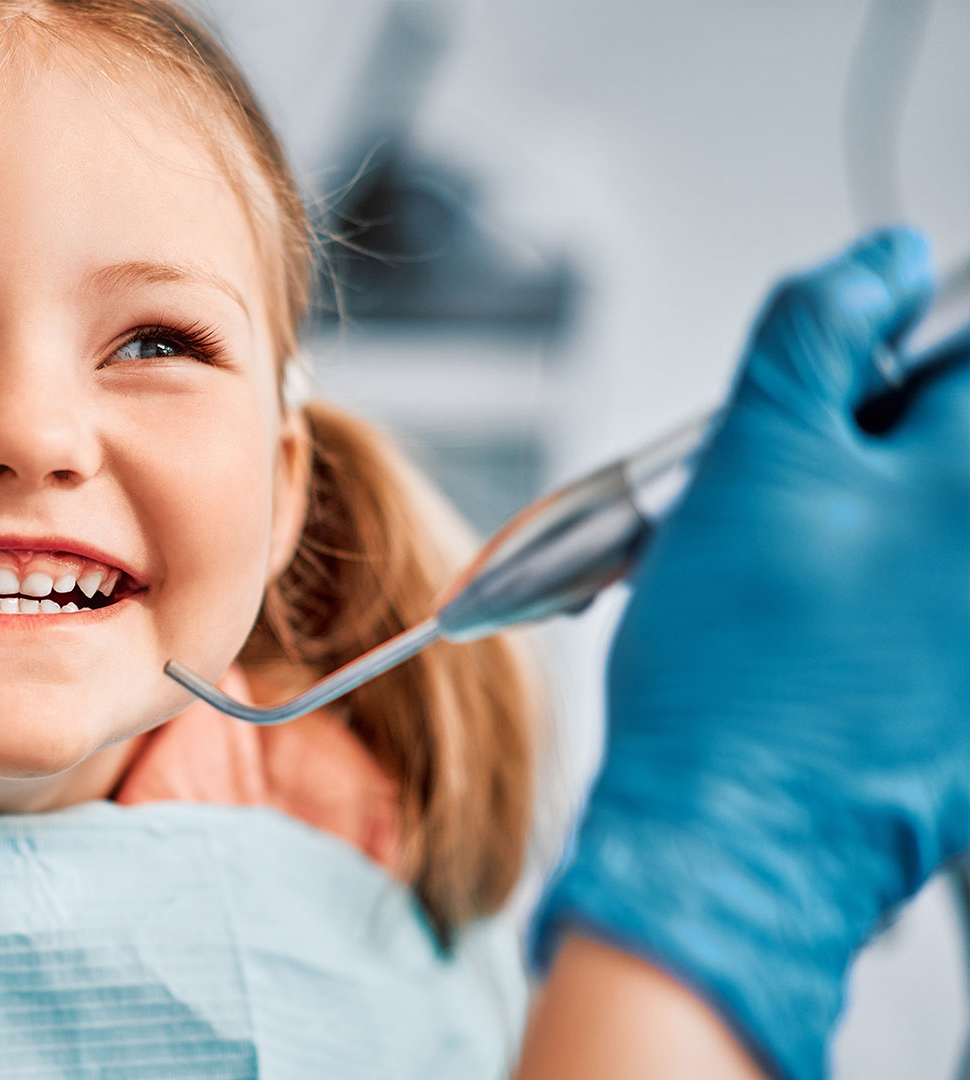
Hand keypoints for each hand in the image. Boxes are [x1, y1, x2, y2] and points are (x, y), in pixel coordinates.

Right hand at [533, 229, 969, 1079]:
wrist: (739, 840)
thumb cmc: (737, 670)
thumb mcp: (752, 454)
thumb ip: (822, 330)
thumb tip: (883, 262)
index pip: (964, 346)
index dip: (891, 350)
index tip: (838, 391)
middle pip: (943, 447)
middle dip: (876, 444)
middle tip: (794, 495)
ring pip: (927, 530)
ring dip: (869, 526)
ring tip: (791, 580)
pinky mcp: (969, 699)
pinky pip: (924, 611)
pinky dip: (878, 607)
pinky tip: (815, 645)